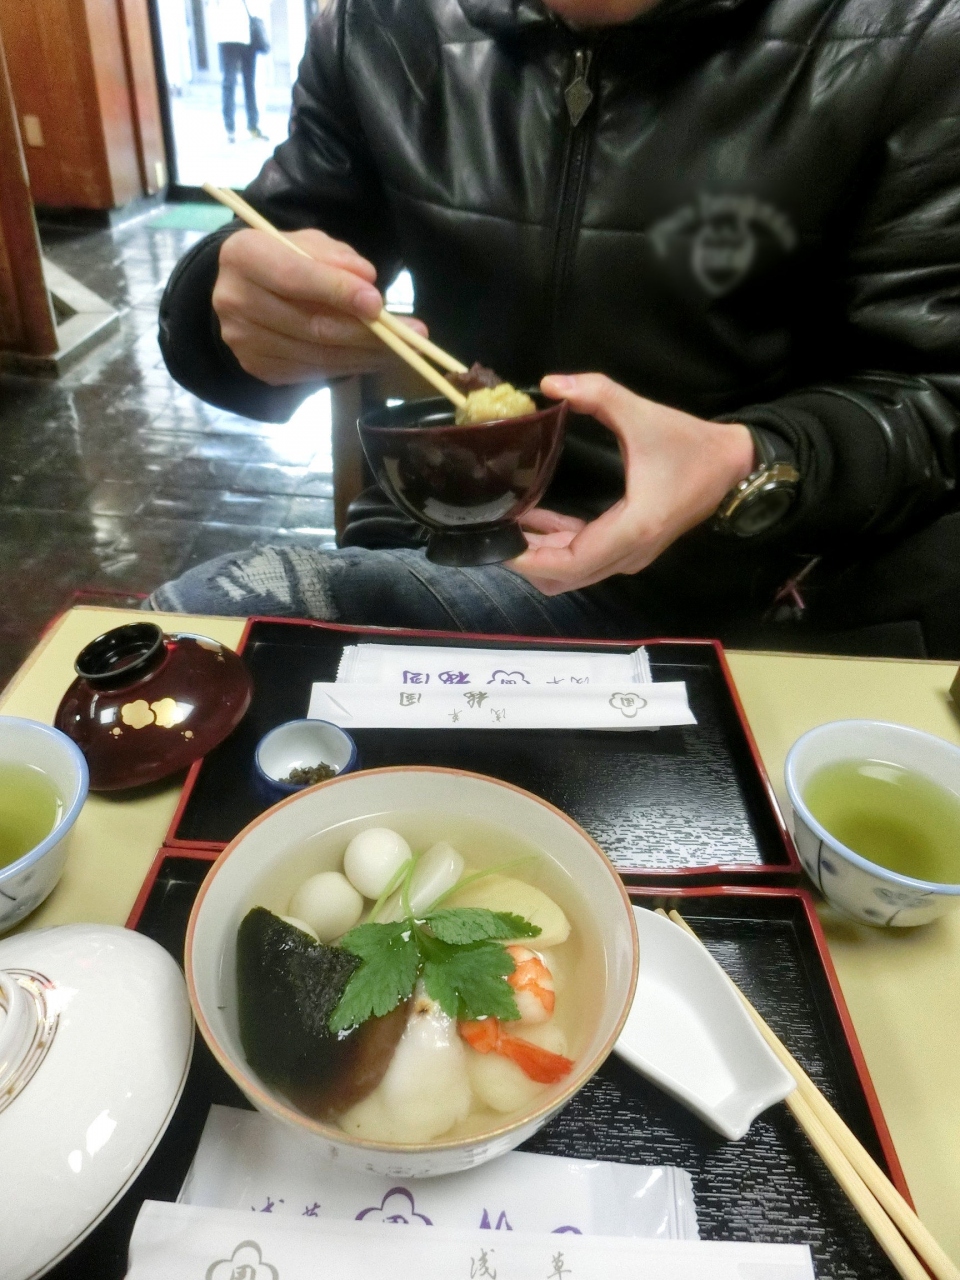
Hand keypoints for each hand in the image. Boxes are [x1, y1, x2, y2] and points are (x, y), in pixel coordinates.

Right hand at [213, 227, 426, 384]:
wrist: (246, 288)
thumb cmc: (285, 258)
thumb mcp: (309, 243)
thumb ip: (337, 257)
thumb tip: (367, 279)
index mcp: (243, 256)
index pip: (294, 278)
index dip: (337, 291)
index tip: (378, 304)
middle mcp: (234, 300)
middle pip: (310, 326)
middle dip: (365, 333)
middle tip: (410, 336)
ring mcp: (242, 340)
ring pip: (316, 355)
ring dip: (365, 356)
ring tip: (402, 350)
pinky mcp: (257, 367)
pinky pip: (312, 372)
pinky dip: (349, 366)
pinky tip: (374, 358)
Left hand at [508, 374, 754, 594]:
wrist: (732, 465)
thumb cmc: (689, 444)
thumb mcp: (642, 413)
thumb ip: (597, 393)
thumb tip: (550, 383)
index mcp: (633, 528)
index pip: (570, 563)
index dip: (530, 559)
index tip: (498, 543)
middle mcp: (630, 554)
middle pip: (565, 578)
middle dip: (527, 560)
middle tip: (493, 529)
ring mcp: (631, 557)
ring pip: (573, 575)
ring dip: (541, 556)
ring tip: (508, 524)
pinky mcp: (631, 551)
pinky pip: (586, 561)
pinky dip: (558, 549)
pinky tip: (534, 520)